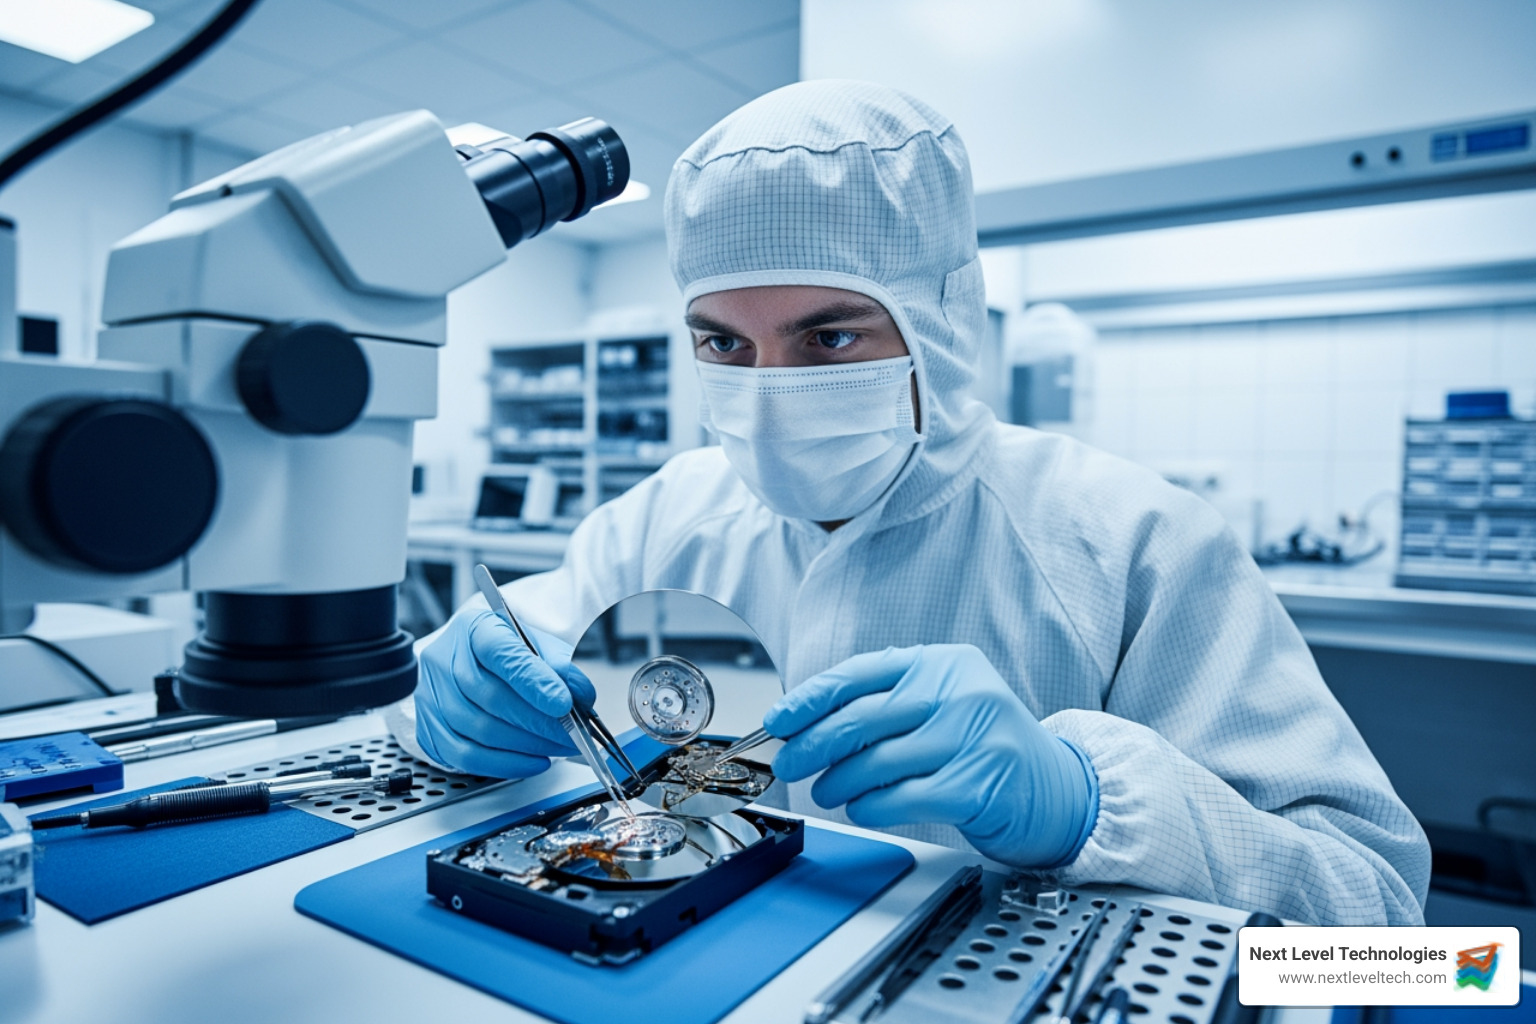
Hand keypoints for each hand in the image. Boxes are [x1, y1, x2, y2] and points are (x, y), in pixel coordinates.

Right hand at [414, 606, 595, 777]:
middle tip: (572, 735)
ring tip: (558, 747)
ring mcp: (433, 696)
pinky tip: (534, 761)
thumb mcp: (537, 646)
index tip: (564, 704)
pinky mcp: (429, 729)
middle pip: (491, 697)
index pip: (501, 653)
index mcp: (475, 629)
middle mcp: (446, 660)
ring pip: (480, 729)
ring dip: (527, 745)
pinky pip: (467, 756)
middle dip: (539, 722)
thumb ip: (560, 667)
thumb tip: (580, 696)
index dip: (534, 681)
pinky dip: (506, 764)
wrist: (471, 663)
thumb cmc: (507, 654)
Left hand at [764, 645, 1097, 867]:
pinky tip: (863, 808)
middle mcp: (958, 692)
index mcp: (942, 663)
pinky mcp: (977, 783)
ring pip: (875, 762)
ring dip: (839, 782)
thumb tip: (808, 724)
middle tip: (790, 765)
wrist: (1059, 790)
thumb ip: (887, 704)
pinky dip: (870, 806)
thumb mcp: (944, 704)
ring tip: (828, 791)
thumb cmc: (986, 747)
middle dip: (812, 746)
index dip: (810, 699)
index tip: (779, 721)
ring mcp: (972, 737)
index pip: (859, 674)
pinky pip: (900, 797)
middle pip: (860, 718)